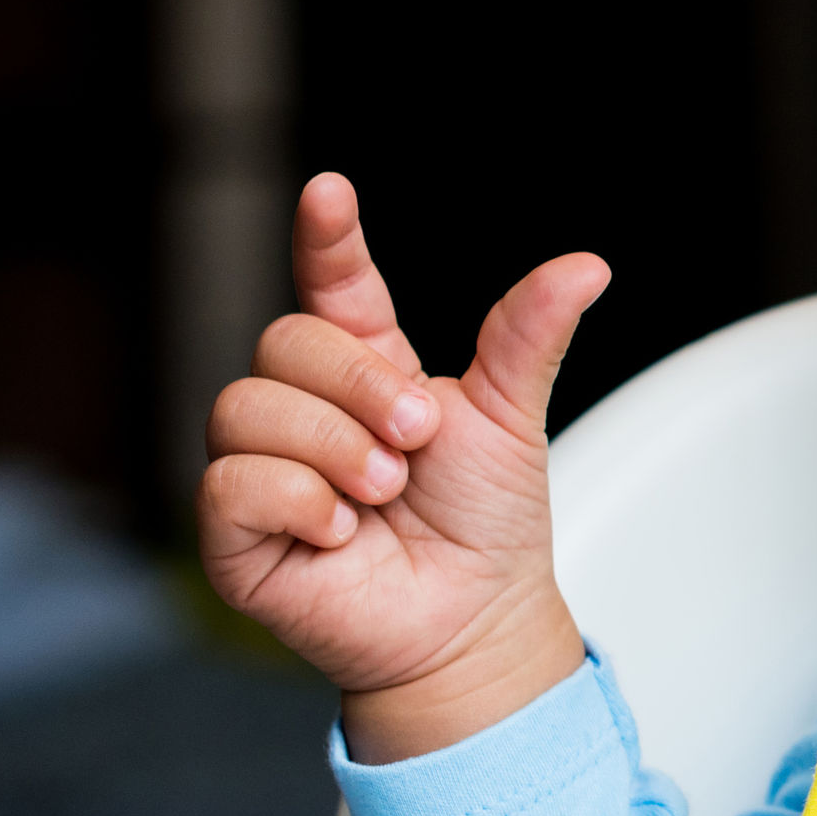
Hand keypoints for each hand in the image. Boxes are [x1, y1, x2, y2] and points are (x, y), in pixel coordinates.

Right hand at [200, 171, 609, 761]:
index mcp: (365, 365)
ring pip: (246, 406)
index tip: (331, 192)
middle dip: (359, 386)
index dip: (326, 236)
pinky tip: (339, 530)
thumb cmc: (485, 524)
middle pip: (284, 340)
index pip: (330, 283)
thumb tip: (587, 266)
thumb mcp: (512, 421)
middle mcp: (305, 406)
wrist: (473, 623)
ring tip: (383, 492)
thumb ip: (528, 338)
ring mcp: (262, 465)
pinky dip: (296, 500)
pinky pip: (229, 481)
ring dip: (333, 448)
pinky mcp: (235, 531)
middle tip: (415, 440)